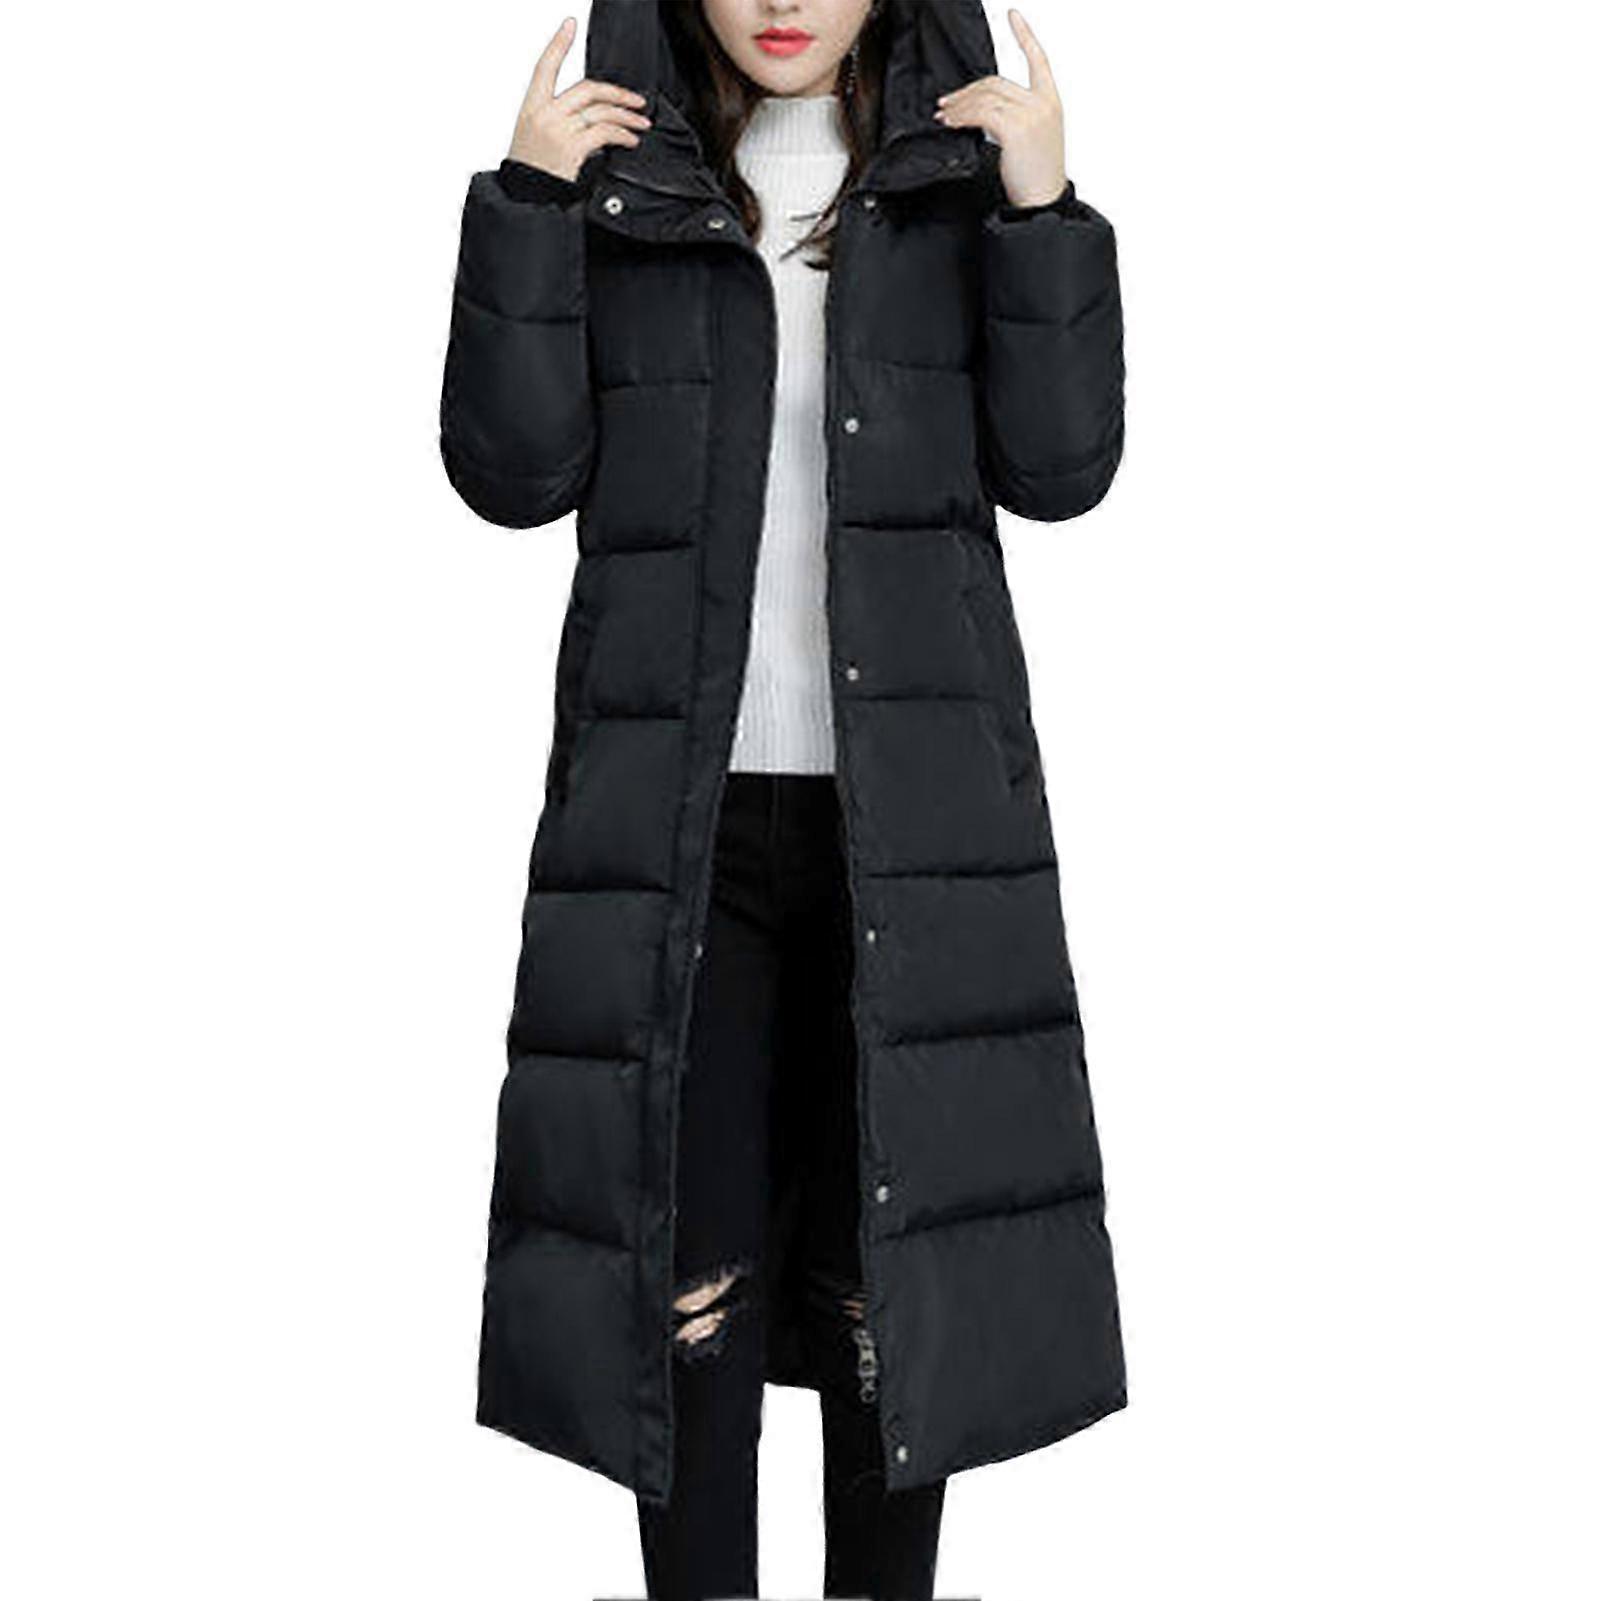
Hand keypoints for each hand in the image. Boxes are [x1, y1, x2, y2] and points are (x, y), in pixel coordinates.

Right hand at [508, 16, 651, 180]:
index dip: (558, 43)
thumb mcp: (532, 138)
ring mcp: (558, 131)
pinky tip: (631, 141)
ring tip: (641, 124)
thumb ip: (557, 120)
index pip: (544, 67)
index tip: (569, 24)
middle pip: (587, 89)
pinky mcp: (572, 149)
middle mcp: (544, 114)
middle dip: (617, 93)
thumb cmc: (531, 174)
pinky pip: (605, 132)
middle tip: (636, 100)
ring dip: (626, 116)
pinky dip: (623, 135)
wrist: (525, 201)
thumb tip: (590, 115)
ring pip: (601, 110)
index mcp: (531, 107)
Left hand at [934, 9, 1067, 208]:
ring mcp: (1031, 113)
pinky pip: (981, 113)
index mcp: (1051, 101)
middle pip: (997, 82)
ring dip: (960, 105)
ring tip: (944, 115)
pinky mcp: (1016, 127)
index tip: (1013, 15)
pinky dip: (962, 116)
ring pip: (986, 96)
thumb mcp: (1031, 140)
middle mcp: (1043, 102)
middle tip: (946, 104)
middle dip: (967, 92)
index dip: (1025, 35)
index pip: (1039, 60)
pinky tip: (951, 122)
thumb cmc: (1035, 178)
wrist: (1042, 202)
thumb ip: (1015, 117)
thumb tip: (980, 110)